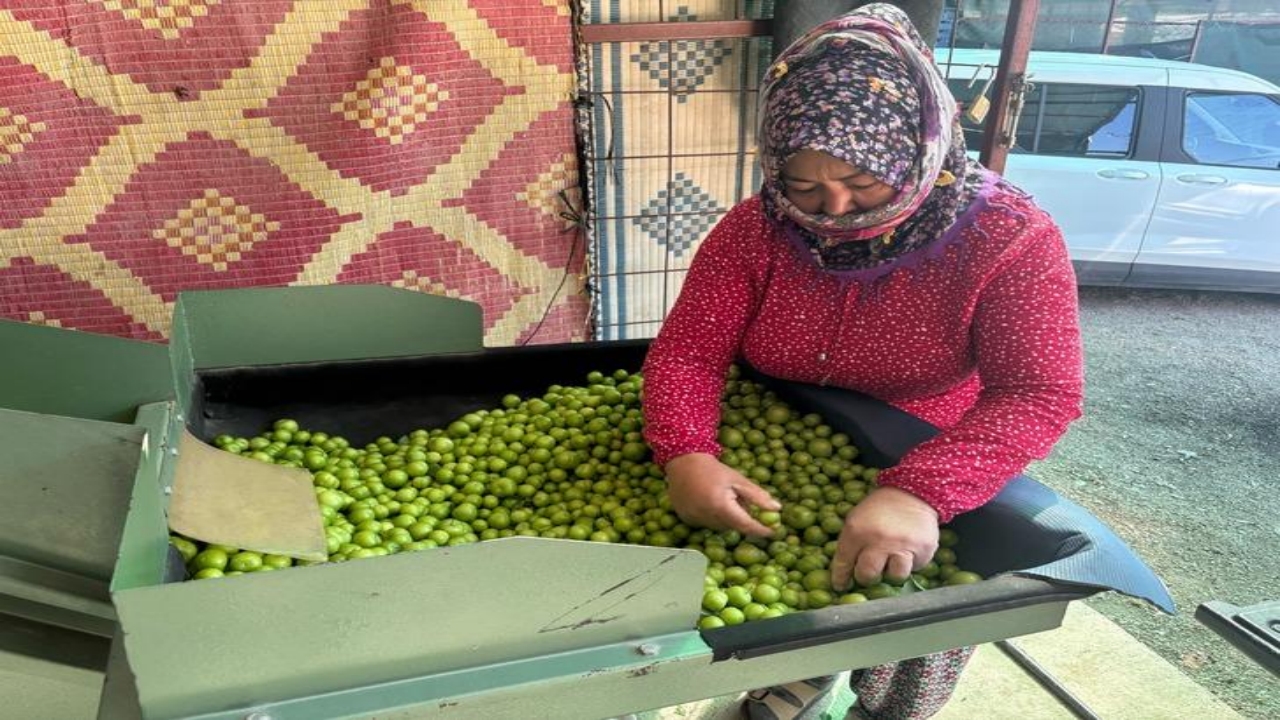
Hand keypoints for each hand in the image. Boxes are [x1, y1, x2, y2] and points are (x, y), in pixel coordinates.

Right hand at [663, 453, 779, 537]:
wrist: (683, 462)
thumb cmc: (714, 469)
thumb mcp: (738, 479)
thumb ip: (757, 496)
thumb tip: (777, 509)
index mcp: (721, 505)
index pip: (745, 525)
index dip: (760, 530)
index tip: (772, 531)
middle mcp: (706, 516)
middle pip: (733, 527)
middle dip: (742, 518)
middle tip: (742, 502)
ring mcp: (694, 519)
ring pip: (720, 526)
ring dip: (727, 518)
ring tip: (724, 498)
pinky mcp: (686, 519)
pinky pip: (707, 524)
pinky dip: (714, 517)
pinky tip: (710, 501)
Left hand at [830, 486, 938, 589]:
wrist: (912, 493)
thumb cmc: (878, 509)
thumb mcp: (856, 519)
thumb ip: (849, 544)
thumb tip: (843, 572)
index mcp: (857, 531)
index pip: (844, 563)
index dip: (841, 578)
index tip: (840, 586)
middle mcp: (879, 540)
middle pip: (867, 575)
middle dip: (866, 577)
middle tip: (869, 573)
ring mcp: (903, 546)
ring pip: (894, 577)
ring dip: (891, 573)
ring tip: (891, 563)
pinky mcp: (923, 550)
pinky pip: (914, 567)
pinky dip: (909, 563)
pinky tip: (908, 551)